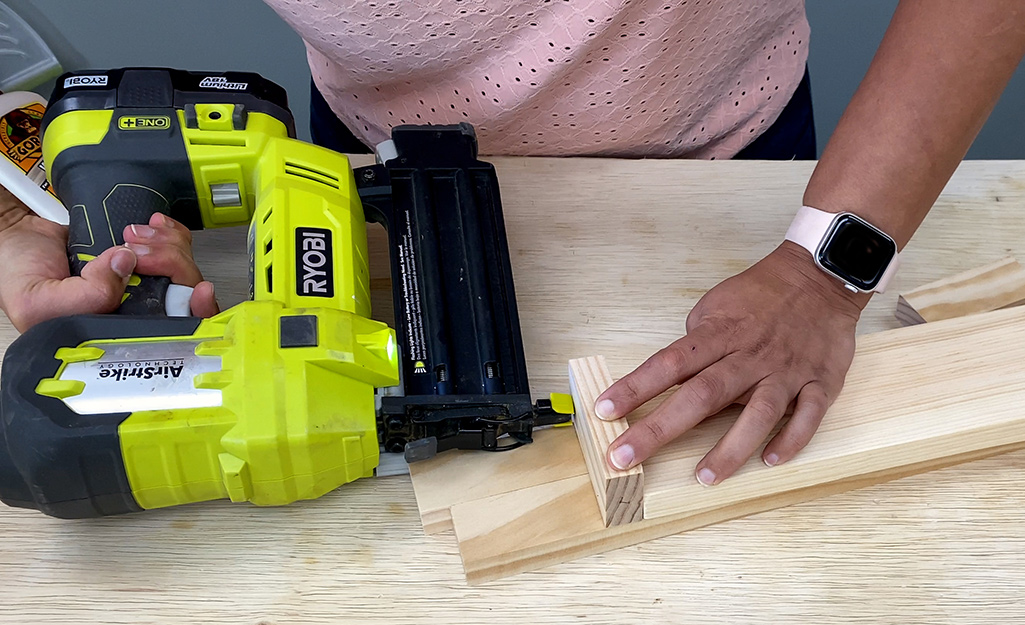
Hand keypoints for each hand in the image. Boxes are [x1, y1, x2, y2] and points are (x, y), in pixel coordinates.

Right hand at [0, 188, 217, 331]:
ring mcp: (140, 283)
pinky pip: (173, 245)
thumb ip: (84, 296)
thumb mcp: (39, 301)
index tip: (197, 291)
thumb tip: (123, 265)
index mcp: (115, 333)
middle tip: (139, 249)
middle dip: (172, 265)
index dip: (191, 313)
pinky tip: (155, 226)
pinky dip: (169, 232)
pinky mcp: (140, 257)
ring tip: (134, 234)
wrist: (14, 238)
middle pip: (183, 295)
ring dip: (168, 244)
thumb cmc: (19, 276)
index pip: (170, 334)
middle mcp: (133, 311)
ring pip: (183, 267)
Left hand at [596, 242, 866, 485]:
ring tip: (704, 477)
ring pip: (758, 413)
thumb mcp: (714, 306)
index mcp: (718, 334)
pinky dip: (791, 439)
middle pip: (700, 395)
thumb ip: (694, 344)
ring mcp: (785, 371)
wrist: (821, 277)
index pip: (667, 364)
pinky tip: (770, 461)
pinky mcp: (820, 382)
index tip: (604, 411)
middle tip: (624, 457)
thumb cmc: (761, 294)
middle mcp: (748, 356)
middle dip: (658, 429)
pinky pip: (807, 415)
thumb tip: (672, 379)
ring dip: (731, 447)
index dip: (635, 388)